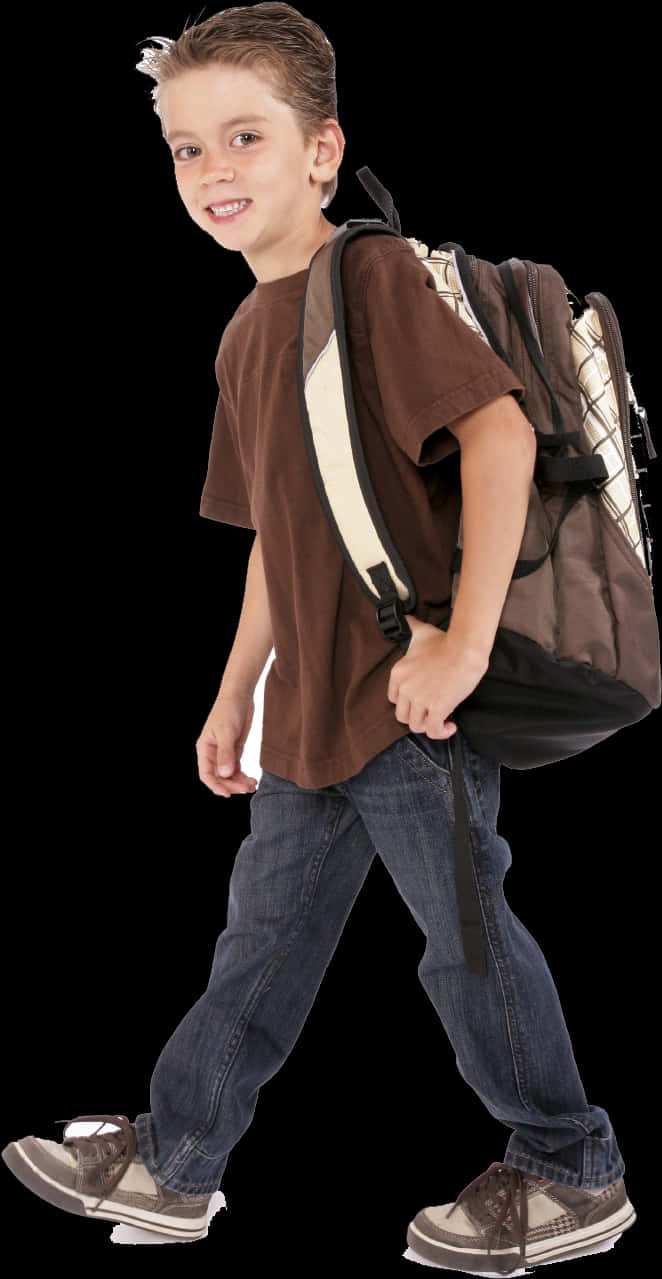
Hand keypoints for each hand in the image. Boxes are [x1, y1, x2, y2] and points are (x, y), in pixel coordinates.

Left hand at [386, 615, 487, 738]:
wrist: (465, 648)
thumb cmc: (446, 641)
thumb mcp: (421, 632)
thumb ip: (410, 626)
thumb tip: (404, 617)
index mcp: (398, 673)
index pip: (393, 699)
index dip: (407, 704)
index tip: (420, 702)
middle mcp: (405, 687)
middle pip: (403, 716)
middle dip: (417, 717)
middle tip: (431, 713)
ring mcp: (419, 699)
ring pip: (416, 726)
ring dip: (429, 726)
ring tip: (441, 720)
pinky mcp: (436, 708)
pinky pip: (433, 730)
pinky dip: (441, 732)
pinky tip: (450, 726)